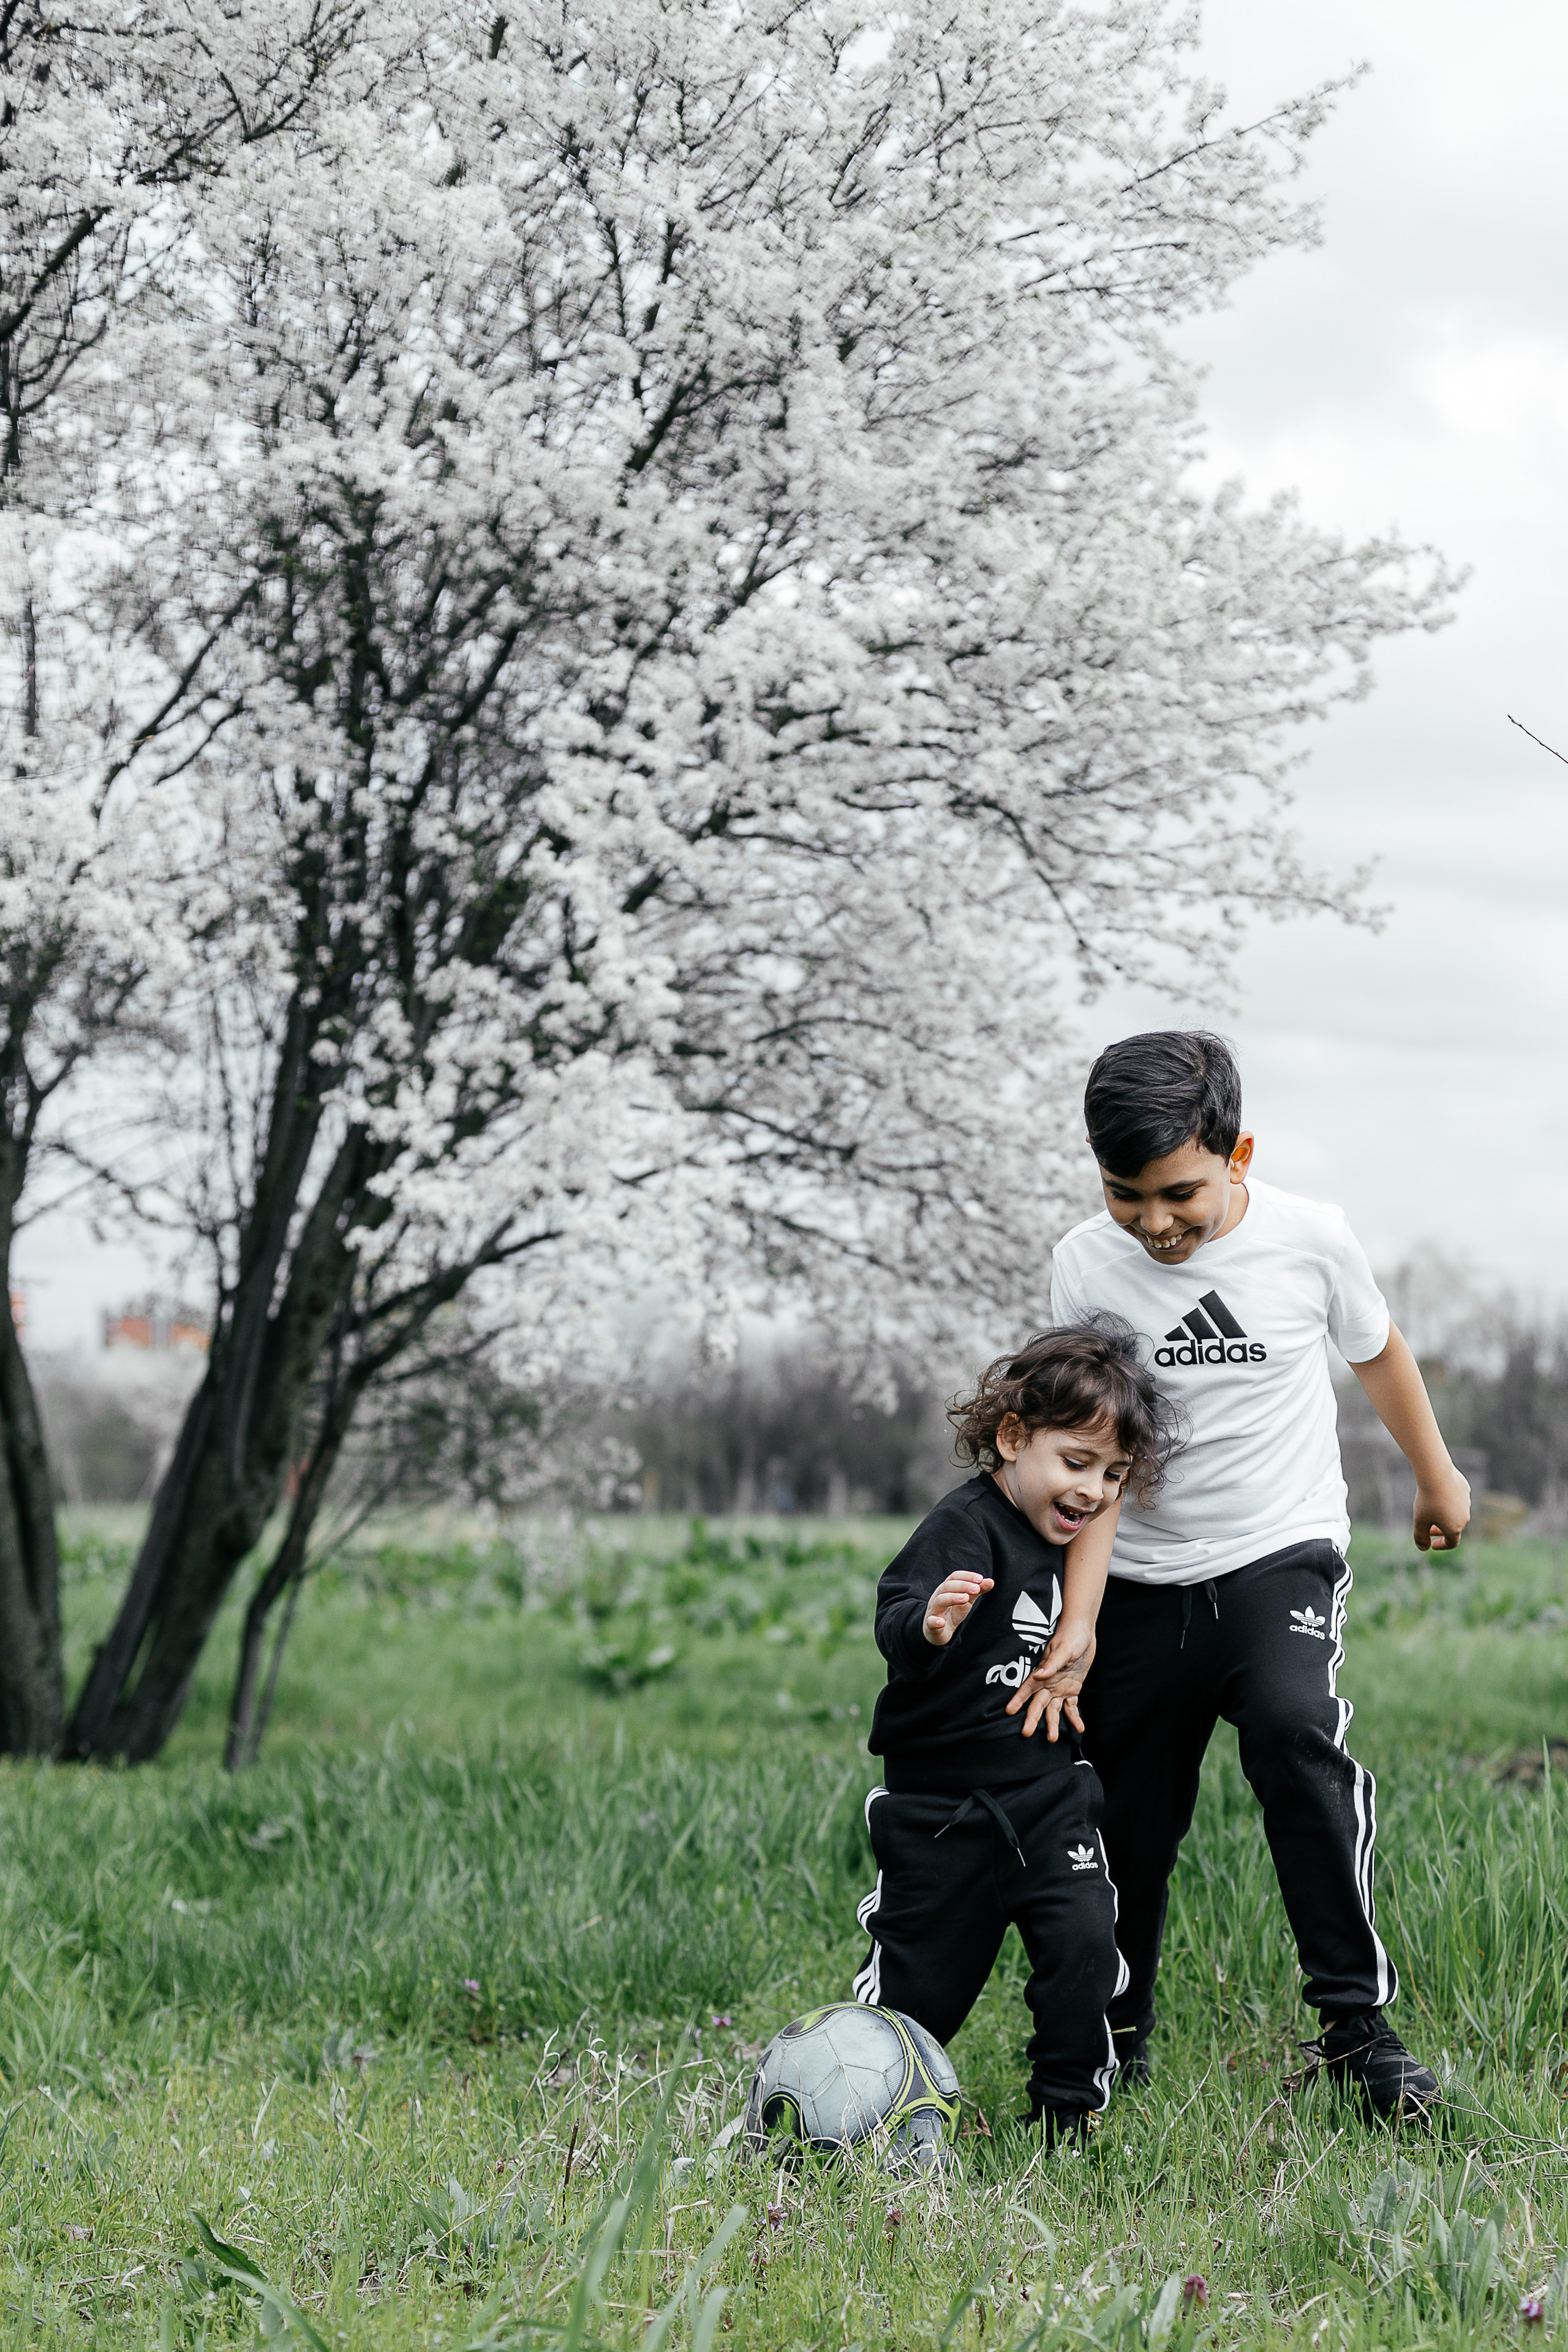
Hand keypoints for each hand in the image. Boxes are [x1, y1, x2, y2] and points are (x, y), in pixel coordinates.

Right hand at [921, 1571, 993, 1645]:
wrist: (938, 1632)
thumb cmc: (953, 1612)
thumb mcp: (966, 1600)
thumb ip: (977, 1591)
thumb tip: (991, 1581)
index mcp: (946, 1589)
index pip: (954, 1577)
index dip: (966, 1576)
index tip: (980, 1579)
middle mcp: (938, 1597)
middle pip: (947, 1587)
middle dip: (963, 1586)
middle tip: (976, 1589)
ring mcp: (933, 1611)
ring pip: (939, 1601)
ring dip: (952, 1598)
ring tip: (965, 1598)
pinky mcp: (931, 1626)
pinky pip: (930, 1622)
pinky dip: (935, 1621)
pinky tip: (941, 1622)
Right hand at [1005, 1616, 1096, 1740]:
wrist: (1084, 1631)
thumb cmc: (1071, 1636)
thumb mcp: (1063, 1649)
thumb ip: (1051, 1664)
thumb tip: (1038, 1675)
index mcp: (1043, 1672)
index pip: (1027, 1688)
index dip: (1018, 1699)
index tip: (1008, 1711)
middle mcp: (1048, 1683)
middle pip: (1038, 1703)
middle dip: (1032, 1718)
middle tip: (1026, 1733)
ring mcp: (1060, 1687)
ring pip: (1054, 1709)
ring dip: (1052, 1723)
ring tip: (1052, 1739)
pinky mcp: (1072, 1688)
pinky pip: (1071, 1706)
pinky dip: (1074, 1717)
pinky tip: (1079, 1728)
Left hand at [1414, 1468, 1470, 1551]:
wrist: (1436, 1474)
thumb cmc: (1427, 1500)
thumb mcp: (1419, 1521)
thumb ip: (1420, 1537)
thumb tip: (1423, 1548)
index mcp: (1455, 1528)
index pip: (1451, 1543)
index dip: (1441, 1545)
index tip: (1432, 1544)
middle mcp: (1465, 1517)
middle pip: (1454, 1528)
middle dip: (1441, 1530)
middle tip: (1428, 1527)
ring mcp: (1466, 1502)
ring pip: (1456, 1512)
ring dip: (1445, 1515)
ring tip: (1431, 1508)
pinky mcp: (1465, 1489)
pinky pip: (1457, 1498)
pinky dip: (1448, 1500)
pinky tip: (1437, 1493)